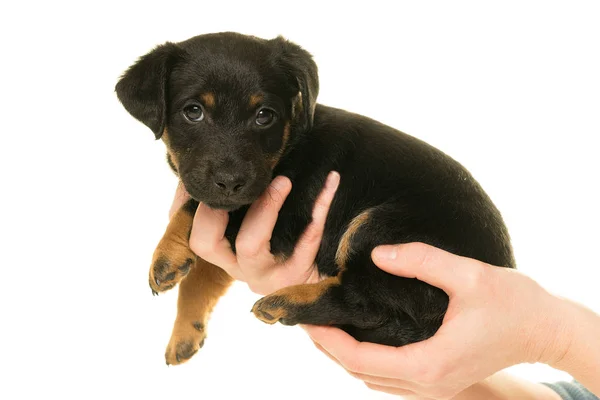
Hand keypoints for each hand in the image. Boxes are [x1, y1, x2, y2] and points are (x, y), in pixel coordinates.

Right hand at [169, 172, 339, 294]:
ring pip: (251, 245)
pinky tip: (331, 182)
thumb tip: (203, 175)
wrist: (321, 277)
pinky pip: (306, 241)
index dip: (190, 209)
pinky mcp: (298, 274)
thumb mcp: (252, 231)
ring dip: (264, 207)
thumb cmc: (282, 246)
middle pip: (208, 244)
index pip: (194, 237)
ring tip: (283, 181)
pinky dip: (318, 209)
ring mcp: (267, 276)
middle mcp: (239, 268)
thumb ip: (229, 208)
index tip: (203, 178)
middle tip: (239, 180)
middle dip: (217, 209)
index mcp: (225, 256)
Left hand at [304, 242, 571, 398]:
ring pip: (373, 379)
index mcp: (429, 364)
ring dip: (345, 357)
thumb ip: (420, 261)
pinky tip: (358, 338)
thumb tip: (376, 255)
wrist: (546, 329)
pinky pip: (390, 378)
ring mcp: (435, 387)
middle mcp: (428, 384)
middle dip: (329, 348)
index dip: (329, 340)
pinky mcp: (440, 380)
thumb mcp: (469, 275)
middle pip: (361, 372)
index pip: (361, 358)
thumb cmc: (514, 303)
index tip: (307, 319)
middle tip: (307, 319)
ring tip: (325, 327)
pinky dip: (366, 361)